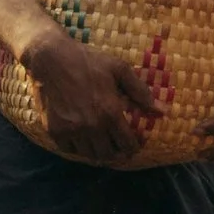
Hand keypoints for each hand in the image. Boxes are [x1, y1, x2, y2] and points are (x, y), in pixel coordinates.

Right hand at [18, 29, 156, 163]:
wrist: (50, 58)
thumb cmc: (87, 61)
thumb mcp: (119, 69)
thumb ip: (140, 92)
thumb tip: (163, 111)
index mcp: (110, 113)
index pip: (127, 145)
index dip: (134, 148)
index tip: (134, 144)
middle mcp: (91, 126)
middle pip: (108, 155)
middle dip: (117, 154)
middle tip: (119, 147)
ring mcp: (71, 131)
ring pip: (89, 156)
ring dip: (98, 153)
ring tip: (102, 144)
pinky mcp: (55, 131)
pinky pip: (69, 150)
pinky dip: (78, 148)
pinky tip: (82, 138)